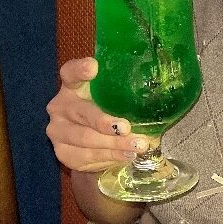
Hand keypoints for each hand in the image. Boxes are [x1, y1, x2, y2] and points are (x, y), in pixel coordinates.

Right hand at [46, 57, 148, 171]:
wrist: (95, 147)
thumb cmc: (111, 114)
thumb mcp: (118, 100)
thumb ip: (129, 94)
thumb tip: (164, 95)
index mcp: (74, 86)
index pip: (71, 73)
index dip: (79, 69)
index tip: (93, 67)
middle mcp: (61, 106)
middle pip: (81, 111)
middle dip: (103, 121)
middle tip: (125, 127)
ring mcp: (58, 130)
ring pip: (85, 138)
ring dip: (113, 144)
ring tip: (137, 146)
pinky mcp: (63, 152)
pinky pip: (86, 156)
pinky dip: (110, 156)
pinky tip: (126, 155)